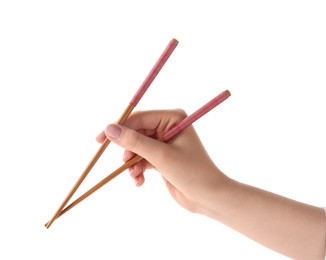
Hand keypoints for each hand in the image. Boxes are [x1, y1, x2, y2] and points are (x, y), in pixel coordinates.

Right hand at [96, 109, 225, 211]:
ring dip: (132, 162)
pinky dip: (138, 170)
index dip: (119, 127)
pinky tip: (140, 181)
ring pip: (137, 147)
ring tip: (135, 175)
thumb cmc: (191, 172)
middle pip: (136, 132)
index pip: (139, 118)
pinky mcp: (161, 157)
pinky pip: (142, 159)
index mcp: (173, 118)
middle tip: (124, 161)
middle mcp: (168, 127)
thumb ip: (134, 141)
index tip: (100, 139)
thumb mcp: (160, 156)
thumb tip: (109, 129)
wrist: (208, 197)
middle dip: (128, 149)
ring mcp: (164, 142)